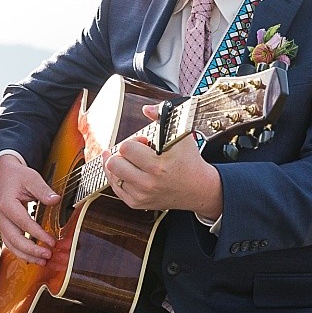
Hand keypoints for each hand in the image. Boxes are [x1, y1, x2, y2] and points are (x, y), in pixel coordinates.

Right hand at [0, 154, 58, 264]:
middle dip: (31, 250)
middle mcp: (1, 217)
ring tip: (43, 261)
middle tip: (48, 255)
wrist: (3, 175)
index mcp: (7, 204)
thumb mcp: (31, 178)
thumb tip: (56, 200)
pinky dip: (23, 253)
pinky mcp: (6, 228)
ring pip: (11, 245)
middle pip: (14, 239)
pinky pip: (12, 245)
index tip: (51, 241)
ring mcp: (2, 224)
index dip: (37, 234)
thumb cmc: (17, 177)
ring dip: (27, 255)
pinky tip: (35, 258)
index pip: (23, 223)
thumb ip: (43, 190)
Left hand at [103, 104, 223, 217]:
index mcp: (158, 166)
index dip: (133, 142)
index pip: (126, 148)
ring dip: (119, 165)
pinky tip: (126, 170)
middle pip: (114, 163)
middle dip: (123, 154)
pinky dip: (118, 177)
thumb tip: (146, 109)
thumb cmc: (189, 161)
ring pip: (112, 175)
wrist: (199, 188)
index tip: (143, 143)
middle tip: (135, 153)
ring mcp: (141, 195)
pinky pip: (115, 187)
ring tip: (130, 161)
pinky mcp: (137, 203)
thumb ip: (163, 116)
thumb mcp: (181, 135)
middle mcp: (148, 183)